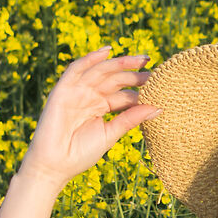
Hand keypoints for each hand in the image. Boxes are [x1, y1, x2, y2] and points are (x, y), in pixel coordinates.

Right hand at [16, 47, 160, 192]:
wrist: (55, 165)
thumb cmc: (81, 153)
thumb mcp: (111, 134)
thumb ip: (130, 119)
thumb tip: (158, 108)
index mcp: (101, 107)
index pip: (124, 94)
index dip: (141, 89)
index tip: (162, 86)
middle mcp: (90, 96)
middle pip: (115, 79)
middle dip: (134, 73)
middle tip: (156, 71)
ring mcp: (76, 92)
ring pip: (100, 71)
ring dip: (119, 63)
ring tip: (141, 60)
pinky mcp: (62, 91)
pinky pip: (76, 70)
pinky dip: (90, 59)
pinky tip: (107, 52)